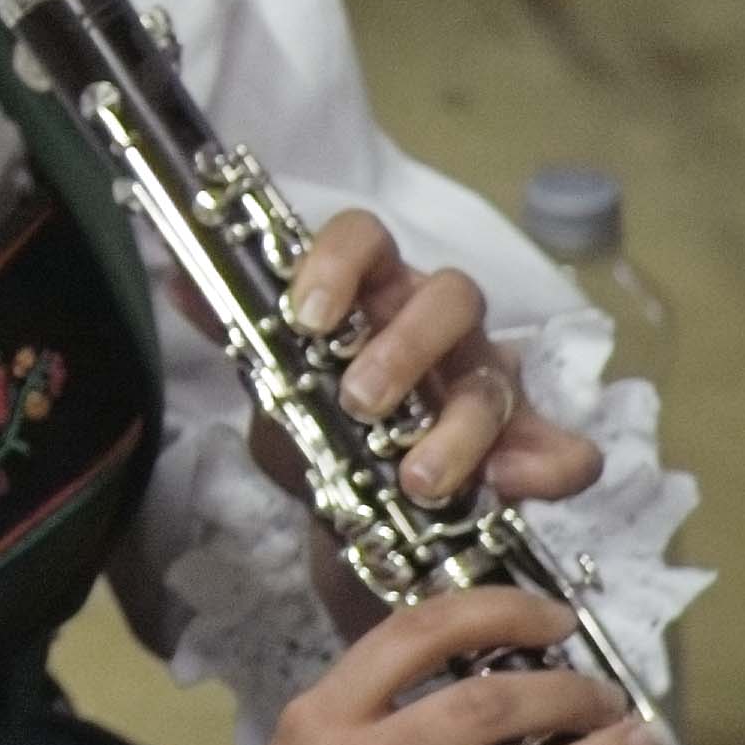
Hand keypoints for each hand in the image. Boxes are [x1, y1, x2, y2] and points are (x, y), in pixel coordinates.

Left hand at [272, 208, 602, 510]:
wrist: (343, 506)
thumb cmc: (315, 420)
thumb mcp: (271, 382)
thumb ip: (240, 334)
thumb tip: (180, 285)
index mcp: (372, 293)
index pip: (365, 239)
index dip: (338, 264)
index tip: (306, 319)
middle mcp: (435, 325)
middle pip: (450, 296)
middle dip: (405, 349)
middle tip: (359, 403)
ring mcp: (484, 381)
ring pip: (496, 378)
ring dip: (459, 428)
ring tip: (417, 480)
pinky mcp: (524, 444)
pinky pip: (563, 449)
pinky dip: (546, 466)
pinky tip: (511, 485)